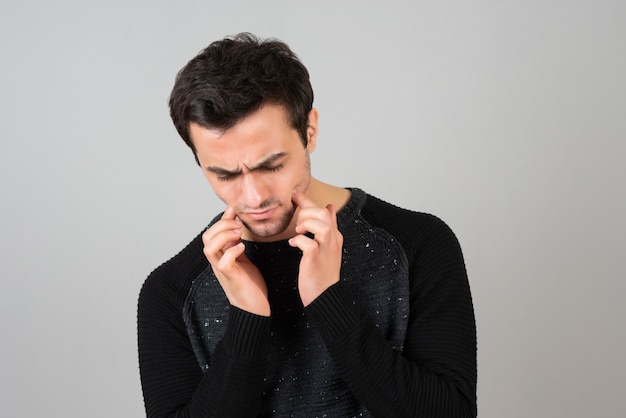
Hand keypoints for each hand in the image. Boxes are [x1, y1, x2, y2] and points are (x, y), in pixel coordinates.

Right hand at [202, 207, 269, 315]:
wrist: (253, 308)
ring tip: (239, 234)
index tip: (235, 210)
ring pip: (209, 247)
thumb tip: (237, 224)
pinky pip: (224, 261)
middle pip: (207, 237)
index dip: (222, 219)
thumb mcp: (242, 257)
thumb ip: (236, 242)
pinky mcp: (230, 277)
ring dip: (224, 236)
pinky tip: (242, 248)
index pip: (211, 232)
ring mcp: (221, 269)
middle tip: (239, 225)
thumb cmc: (249, 283)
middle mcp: (216, 261)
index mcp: (219, 255)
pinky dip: (232, 251)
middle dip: (222, 225)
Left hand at [288, 190, 343, 305]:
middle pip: (323, 212)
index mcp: (334, 236)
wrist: (324, 296)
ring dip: (305, 223)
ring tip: (297, 232)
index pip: (324, 211)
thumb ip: (328, 226)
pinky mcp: (316, 258)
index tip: (295, 195)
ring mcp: (325, 249)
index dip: (308, 202)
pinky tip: (293, 245)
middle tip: (297, 224)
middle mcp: (332, 240)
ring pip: (320, 223)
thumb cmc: (322, 272)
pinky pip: (308, 242)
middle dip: (306, 212)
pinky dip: (298, 240)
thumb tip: (330, 207)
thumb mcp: (328, 246)